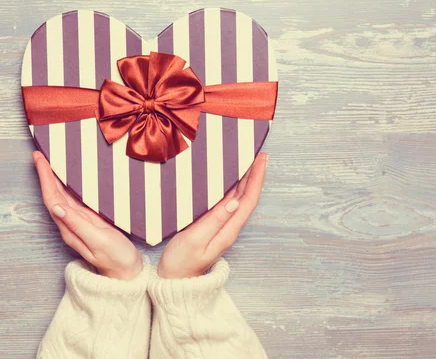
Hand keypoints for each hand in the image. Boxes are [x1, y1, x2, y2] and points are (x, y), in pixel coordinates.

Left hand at [33, 151, 142, 279]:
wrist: (127, 272)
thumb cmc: (116, 258)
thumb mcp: (98, 240)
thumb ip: (78, 224)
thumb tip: (56, 207)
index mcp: (69, 228)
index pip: (52, 199)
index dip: (45, 179)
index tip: (40, 160)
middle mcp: (69, 224)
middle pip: (53, 195)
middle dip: (45, 174)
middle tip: (40, 154)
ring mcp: (78, 222)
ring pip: (61, 196)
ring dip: (54, 178)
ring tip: (49, 161)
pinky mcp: (88, 220)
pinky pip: (73, 199)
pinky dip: (68, 186)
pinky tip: (68, 178)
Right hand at [158, 153, 267, 278]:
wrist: (175, 281)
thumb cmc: (181, 262)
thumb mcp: (195, 239)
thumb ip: (214, 220)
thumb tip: (234, 201)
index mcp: (228, 230)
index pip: (248, 199)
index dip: (256, 178)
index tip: (260, 159)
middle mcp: (229, 228)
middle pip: (247, 197)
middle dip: (254, 175)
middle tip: (258, 154)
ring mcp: (222, 228)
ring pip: (239, 199)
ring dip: (245, 180)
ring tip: (248, 162)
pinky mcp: (214, 227)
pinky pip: (229, 203)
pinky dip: (233, 189)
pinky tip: (229, 182)